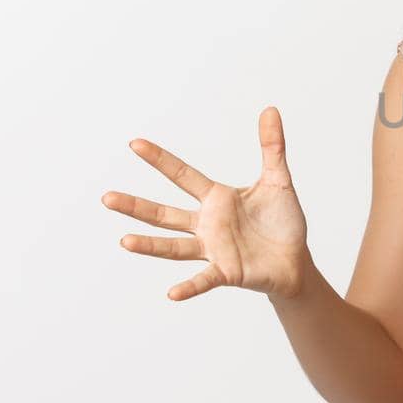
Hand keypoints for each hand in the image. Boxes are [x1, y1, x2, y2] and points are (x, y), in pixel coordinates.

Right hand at [102, 106, 310, 300]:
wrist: (296, 261)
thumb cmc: (283, 222)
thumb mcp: (278, 181)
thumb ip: (272, 147)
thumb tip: (271, 109)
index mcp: (217, 199)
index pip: (182, 175)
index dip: (160, 160)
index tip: (134, 143)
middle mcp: (207, 224)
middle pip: (164, 214)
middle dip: (136, 206)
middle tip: (106, 198)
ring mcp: (213, 249)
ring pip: (174, 246)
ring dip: (150, 246)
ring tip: (124, 241)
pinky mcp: (227, 272)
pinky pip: (204, 280)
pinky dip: (189, 287)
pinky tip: (172, 293)